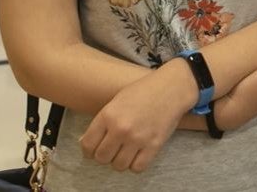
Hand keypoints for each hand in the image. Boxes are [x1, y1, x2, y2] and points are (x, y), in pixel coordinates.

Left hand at [80, 58, 197, 172]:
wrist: (171, 88)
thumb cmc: (143, 91)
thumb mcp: (116, 101)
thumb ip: (101, 122)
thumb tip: (85, 143)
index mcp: (108, 115)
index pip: (88, 145)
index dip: (88, 151)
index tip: (93, 150)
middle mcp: (121, 128)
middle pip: (102, 158)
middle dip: (104, 156)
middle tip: (111, 149)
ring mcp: (138, 138)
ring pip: (118, 165)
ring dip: (119, 161)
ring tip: (124, 152)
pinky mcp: (154, 145)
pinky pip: (137, 168)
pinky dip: (135, 165)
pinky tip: (137, 155)